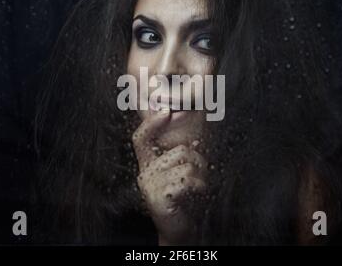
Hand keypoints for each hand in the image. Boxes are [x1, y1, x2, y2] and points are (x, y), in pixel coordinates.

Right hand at [132, 109, 208, 244]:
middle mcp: (146, 173)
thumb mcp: (178, 173)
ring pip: (186, 165)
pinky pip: (187, 180)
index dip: (152, 123)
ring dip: (200, 176)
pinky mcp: (159, 197)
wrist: (179, 229)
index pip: (141, 138)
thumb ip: (179, 155)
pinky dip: (199, 186)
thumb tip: (190, 129)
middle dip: (198, 161)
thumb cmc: (182, 199)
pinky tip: (197, 194)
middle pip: (179, 151)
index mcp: (148, 164)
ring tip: (197, 188)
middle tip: (200, 175)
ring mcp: (151, 185)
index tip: (166, 111)